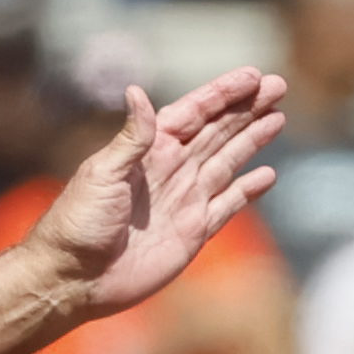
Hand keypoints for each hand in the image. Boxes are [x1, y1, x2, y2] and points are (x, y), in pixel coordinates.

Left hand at [23, 69, 287, 320]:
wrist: (75, 277)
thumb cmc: (79, 222)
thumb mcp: (101, 173)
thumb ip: (131, 137)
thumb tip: (137, 91)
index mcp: (150, 149)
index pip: (194, 112)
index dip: (223, 93)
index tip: (253, 76)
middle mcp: (171, 169)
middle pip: (218, 131)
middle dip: (247, 108)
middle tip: (278, 86)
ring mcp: (185, 199)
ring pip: (228, 160)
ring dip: (252, 139)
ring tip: (277, 119)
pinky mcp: (194, 231)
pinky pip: (229, 204)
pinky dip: (249, 189)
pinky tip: (267, 175)